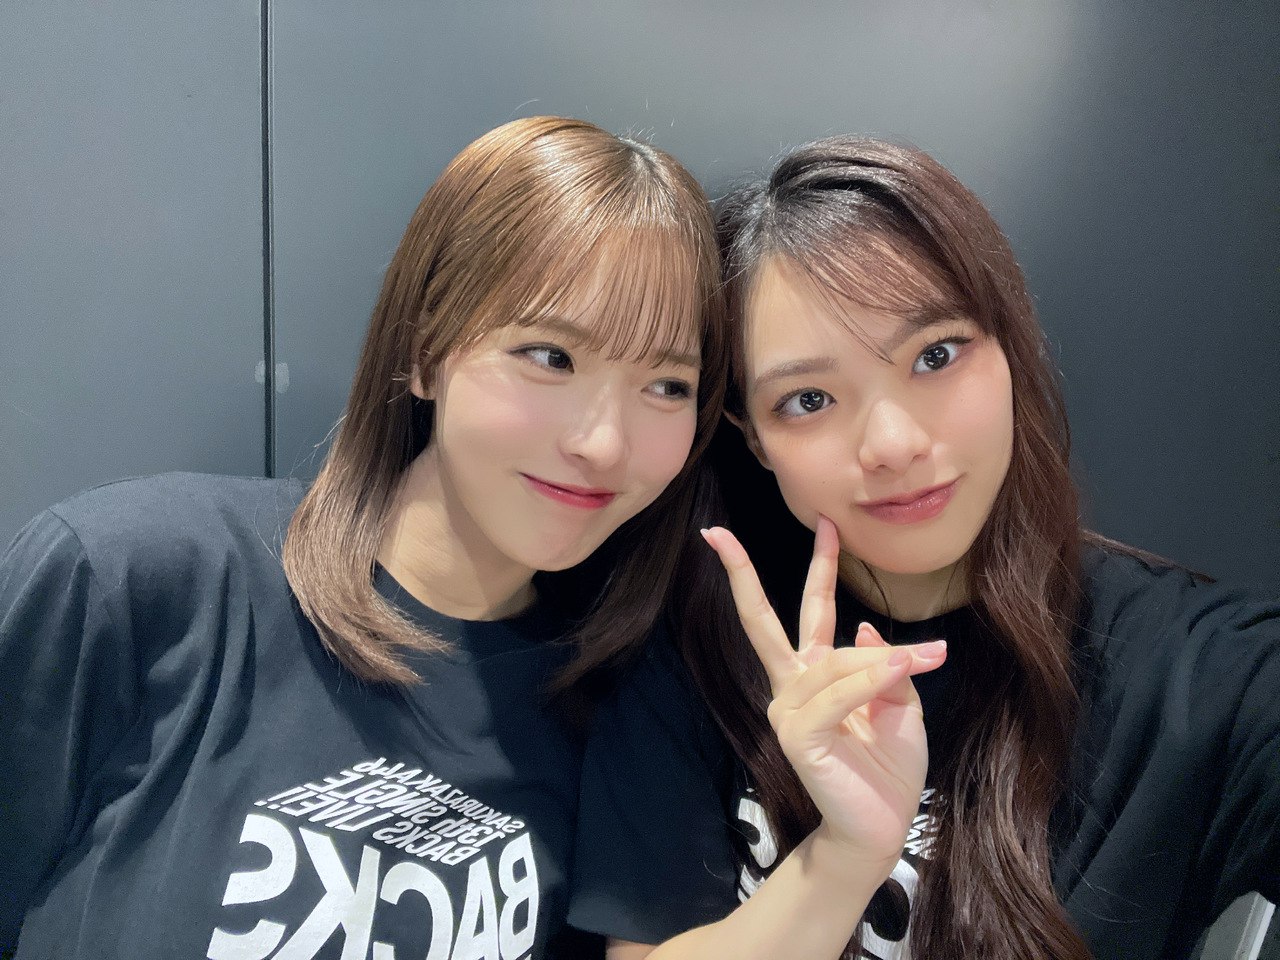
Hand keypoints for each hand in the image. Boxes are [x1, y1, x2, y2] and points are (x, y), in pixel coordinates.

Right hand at [701, 516, 944, 869]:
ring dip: (885, 657)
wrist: (882, 828)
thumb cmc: (888, 770)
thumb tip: (863, 627)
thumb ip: (884, 667)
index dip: (817, 567)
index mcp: (816, 677)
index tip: (825, 523)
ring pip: (833, 660)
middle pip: (764, 622)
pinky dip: (870, 679)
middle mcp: (793, 687)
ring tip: (929, 657)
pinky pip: (837, 695)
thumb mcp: (900, 706)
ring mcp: (789, 711)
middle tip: (719, 535)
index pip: (808, 612)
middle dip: (742, 575)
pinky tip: (901, 667)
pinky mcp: (796, 735)